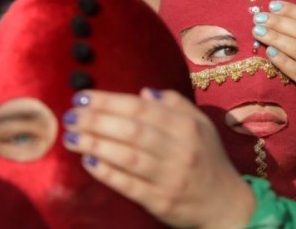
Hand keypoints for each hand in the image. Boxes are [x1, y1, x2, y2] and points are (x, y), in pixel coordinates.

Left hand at [63, 89, 252, 227]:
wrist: (225, 203)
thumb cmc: (208, 160)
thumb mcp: (202, 126)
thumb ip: (176, 106)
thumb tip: (143, 93)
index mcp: (189, 127)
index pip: (143, 109)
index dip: (109, 101)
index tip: (83, 96)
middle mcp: (182, 150)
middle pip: (133, 130)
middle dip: (96, 120)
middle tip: (70, 115)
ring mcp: (171, 177)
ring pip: (128, 156)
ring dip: (95, 144)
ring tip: (70, 137)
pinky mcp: (161, 201)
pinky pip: (129, 185)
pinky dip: (107, 172)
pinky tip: (89, 161)